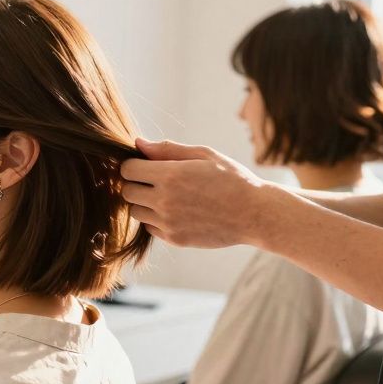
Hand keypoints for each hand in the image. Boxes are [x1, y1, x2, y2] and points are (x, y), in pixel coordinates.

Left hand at [120, 138, 268, 248]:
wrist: (256, 214)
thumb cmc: (232, 179)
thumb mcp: (204, 155)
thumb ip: (167, 149)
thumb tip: (138, 143)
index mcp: (170, 175)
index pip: (127, 170)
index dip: (134, 165)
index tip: (145, 165)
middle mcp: (164, 200)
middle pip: (126, 191)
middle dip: (136, 184)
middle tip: (155, 180)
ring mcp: (168, 222)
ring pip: (135, 211)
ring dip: (144, 203)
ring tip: (167, 196)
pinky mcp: (174, 239)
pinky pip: (149, 227)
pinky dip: (156, 219)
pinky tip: (176, 211)